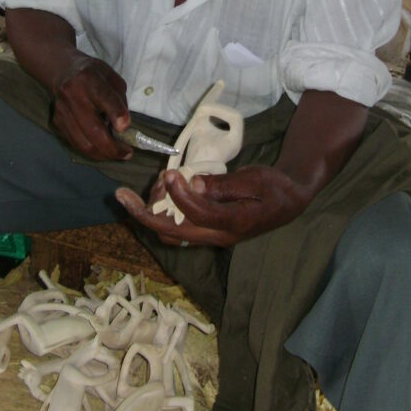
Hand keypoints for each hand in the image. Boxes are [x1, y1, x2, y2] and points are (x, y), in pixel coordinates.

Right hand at [50, 52, 132, 160]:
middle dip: (112, 148)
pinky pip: (76, 143)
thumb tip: (123, 127)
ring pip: (83, 143)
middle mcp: (73, 94)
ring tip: (117, 154)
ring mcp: (62, 110)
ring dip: (103, 154)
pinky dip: (92, 151)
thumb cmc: (93, 75)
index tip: (125, 127)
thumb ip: (119, 100)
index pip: (104, 98)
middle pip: (93, 130)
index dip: (116, 113)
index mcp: (90, 78)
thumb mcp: (112, 78)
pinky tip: (102, 149)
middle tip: (127, 153)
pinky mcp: (57, 121)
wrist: (63, 70)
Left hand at [115, 164, 305, 246]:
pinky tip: (162, 189)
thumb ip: (223, 185)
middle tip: (121, 194)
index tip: (171, 174)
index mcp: (234, 223)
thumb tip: (193, 183)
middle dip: (142, 214)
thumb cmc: (274, 186)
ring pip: (169, 232)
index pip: (198, 215)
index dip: (179, 195)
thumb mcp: (254, 179)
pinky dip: (162, 211)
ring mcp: (211, 236)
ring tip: (153, 183)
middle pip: (171, 232)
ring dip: (152, 210)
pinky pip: (176, 227)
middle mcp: (218, 235)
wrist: (290, 200)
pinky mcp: (207, 231)